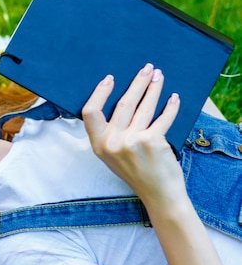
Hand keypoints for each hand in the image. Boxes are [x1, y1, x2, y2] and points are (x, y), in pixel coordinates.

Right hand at [82, 63, 184, 202]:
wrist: (159, 195)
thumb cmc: (137, 173)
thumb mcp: (113, 156)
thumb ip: (111, 134)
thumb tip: (122, 100)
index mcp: (98, 145)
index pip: (90, 112)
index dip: (100, 93)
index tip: (110, 79)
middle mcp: (112, 143)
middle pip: (123, 104)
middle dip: (137, 83)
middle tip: (146, 69)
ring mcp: (131, 142)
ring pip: (144, 107)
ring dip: (154, 89)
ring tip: (159, 77)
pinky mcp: (152, 142)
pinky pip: (163, 118)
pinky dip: (171, 107)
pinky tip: (174, 98)